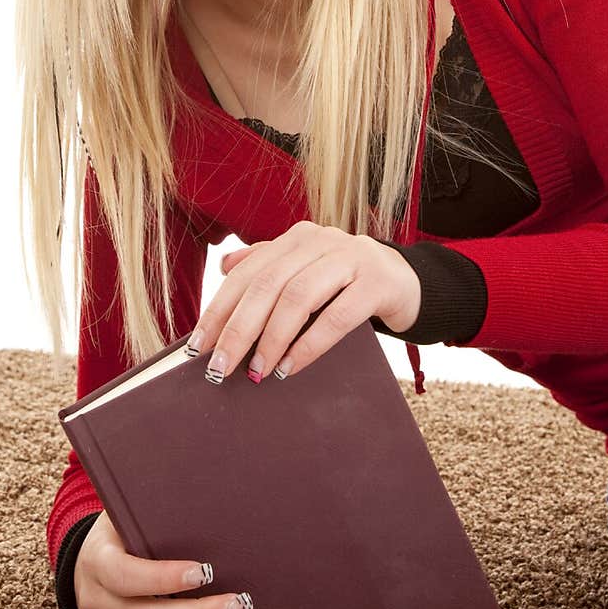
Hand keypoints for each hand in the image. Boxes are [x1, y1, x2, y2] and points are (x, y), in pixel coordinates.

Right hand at [74, 510, 253, 608]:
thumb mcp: (133, 511)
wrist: (91, 562)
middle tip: (239, 605)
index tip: (207, 572)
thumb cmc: (127, 532)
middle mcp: (94, 605)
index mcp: (97, 562)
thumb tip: (213, 495)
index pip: (126, 576)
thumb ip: (161, 508)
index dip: (165, 578)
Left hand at [187, 220, 421, 383]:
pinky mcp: (377, 283)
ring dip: (272, 339)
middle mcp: (321, 240)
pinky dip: (309, 344)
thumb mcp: (308, 269)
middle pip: (267, 285)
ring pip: (298, 297)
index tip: (198, 345)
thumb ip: (269, 264)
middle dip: (238, 329)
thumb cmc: (349, 282)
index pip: (247, 273)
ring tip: (256, 370)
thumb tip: (224, 266)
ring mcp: (351, 258)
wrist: (409, 282)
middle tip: (220, 367)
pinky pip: (337, 316)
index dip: (219, 309)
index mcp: (297, 238)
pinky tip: (291, 366)